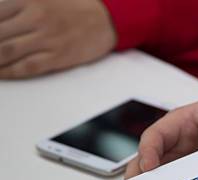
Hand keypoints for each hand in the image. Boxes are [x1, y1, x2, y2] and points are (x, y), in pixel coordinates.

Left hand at [0, 0, 115, 78]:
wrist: (106, 20)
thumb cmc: (73, 7)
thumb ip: (17, 4)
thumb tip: (1, 12)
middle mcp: (36, 17)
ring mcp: (47, 39)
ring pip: (6, 51)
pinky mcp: (57, 57)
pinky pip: (26, 67)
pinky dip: (9, 72)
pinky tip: (0, 73)